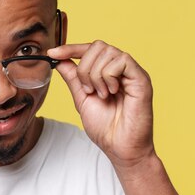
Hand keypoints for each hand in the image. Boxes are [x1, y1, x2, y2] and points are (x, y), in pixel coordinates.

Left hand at [48, 41, 154, 166]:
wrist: (119, 148)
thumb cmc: (106, 128)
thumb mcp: (82, 99)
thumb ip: (73, 78)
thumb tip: (59, 60)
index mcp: (109, 72)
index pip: (90, 49)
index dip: (70, 48)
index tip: (52, 53)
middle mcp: (122, 69)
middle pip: (97, 46)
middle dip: (84, 67)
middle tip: (88, 90)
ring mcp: (132, 72)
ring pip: (108, 52)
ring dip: (96, 75)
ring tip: (101, 94)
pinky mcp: (142, 78)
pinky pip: (122, 60)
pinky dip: (109, 76)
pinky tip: (111, 92)